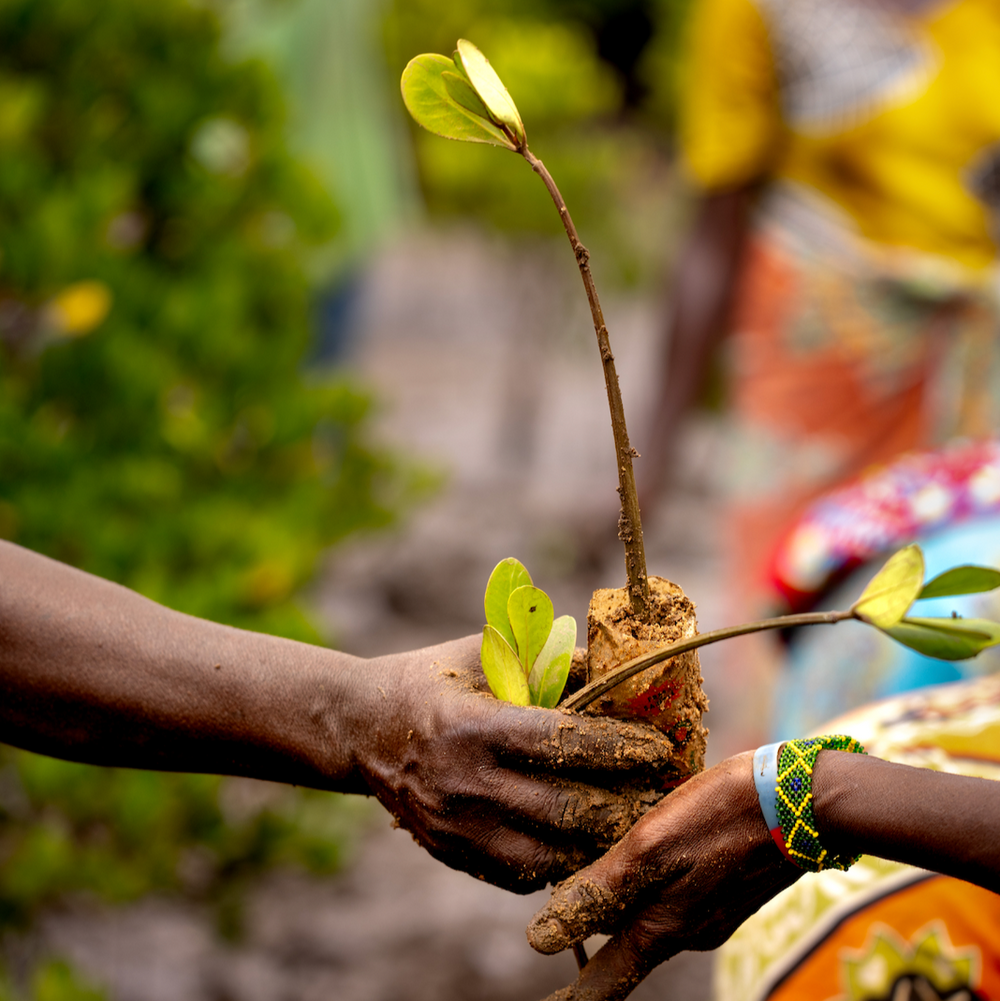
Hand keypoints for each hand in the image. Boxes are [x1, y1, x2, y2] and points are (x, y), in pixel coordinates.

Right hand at [351, 635, 678, 892]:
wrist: (362, 729)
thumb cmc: (432, 680)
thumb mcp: (484, 655)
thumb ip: (549, 662)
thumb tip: (618, 670)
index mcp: (473, 725)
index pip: (562, 741)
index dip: (619, 746)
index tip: (660, 747)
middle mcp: (464, 783)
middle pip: (565, 809)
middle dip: (625, 803)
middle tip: (665, 792)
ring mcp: (457, 828)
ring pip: (550, 854)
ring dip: (601, 841)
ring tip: (639, 820)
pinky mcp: (453, 855)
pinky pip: (522, 874)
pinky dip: (562, 861)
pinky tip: (590, 841)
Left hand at [526, 751, 800, 998]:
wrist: (803, 801)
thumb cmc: (722, 817)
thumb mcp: (651, 848)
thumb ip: (600, 893)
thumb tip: (541, 941)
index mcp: (661, 929)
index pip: (604, 982)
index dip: (574, 994)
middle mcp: (686, 931)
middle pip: (624, 942)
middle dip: (593, 931)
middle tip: (561, 900)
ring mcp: (711, 911)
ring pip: (650, 910)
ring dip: (625, 895)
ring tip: (597, 858)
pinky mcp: (727, 886)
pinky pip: (677, 889)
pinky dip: (655, 873)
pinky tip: (651, 838)